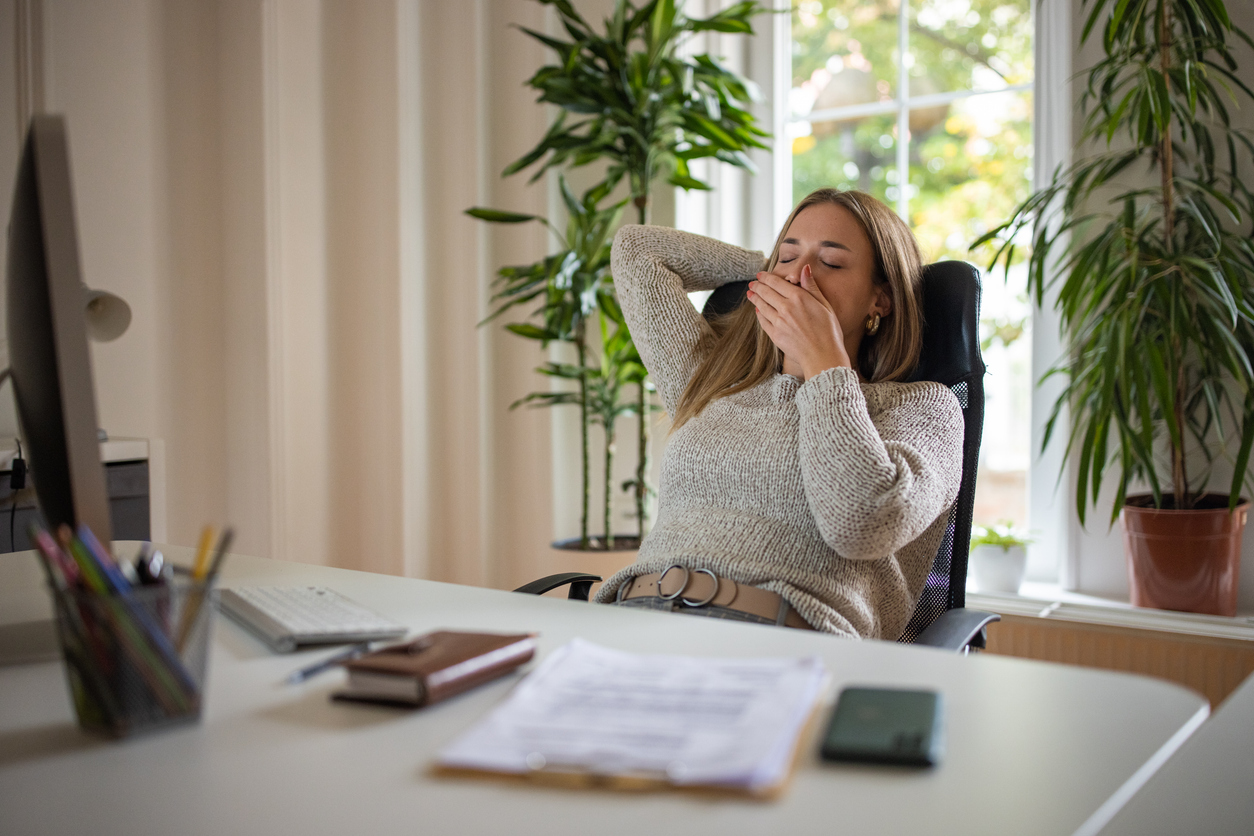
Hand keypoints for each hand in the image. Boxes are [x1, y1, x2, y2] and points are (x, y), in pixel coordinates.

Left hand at [747, 264, 851, 378]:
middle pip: (766, 293)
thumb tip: (804, 269)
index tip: (760, 275)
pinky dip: (759, 314)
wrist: (823, 356)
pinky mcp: (775, 335)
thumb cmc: (829, 331)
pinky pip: (763, 321)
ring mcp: (778, 322)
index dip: (766, 278)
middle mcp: (786, 308)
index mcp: (799, 297)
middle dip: (757, 286)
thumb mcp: (825, 305)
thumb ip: (812, 287)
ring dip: (755, 298)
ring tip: (750, 294)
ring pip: (762, 306)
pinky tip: (757, 310)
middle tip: (752, 284)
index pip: (777, 283)